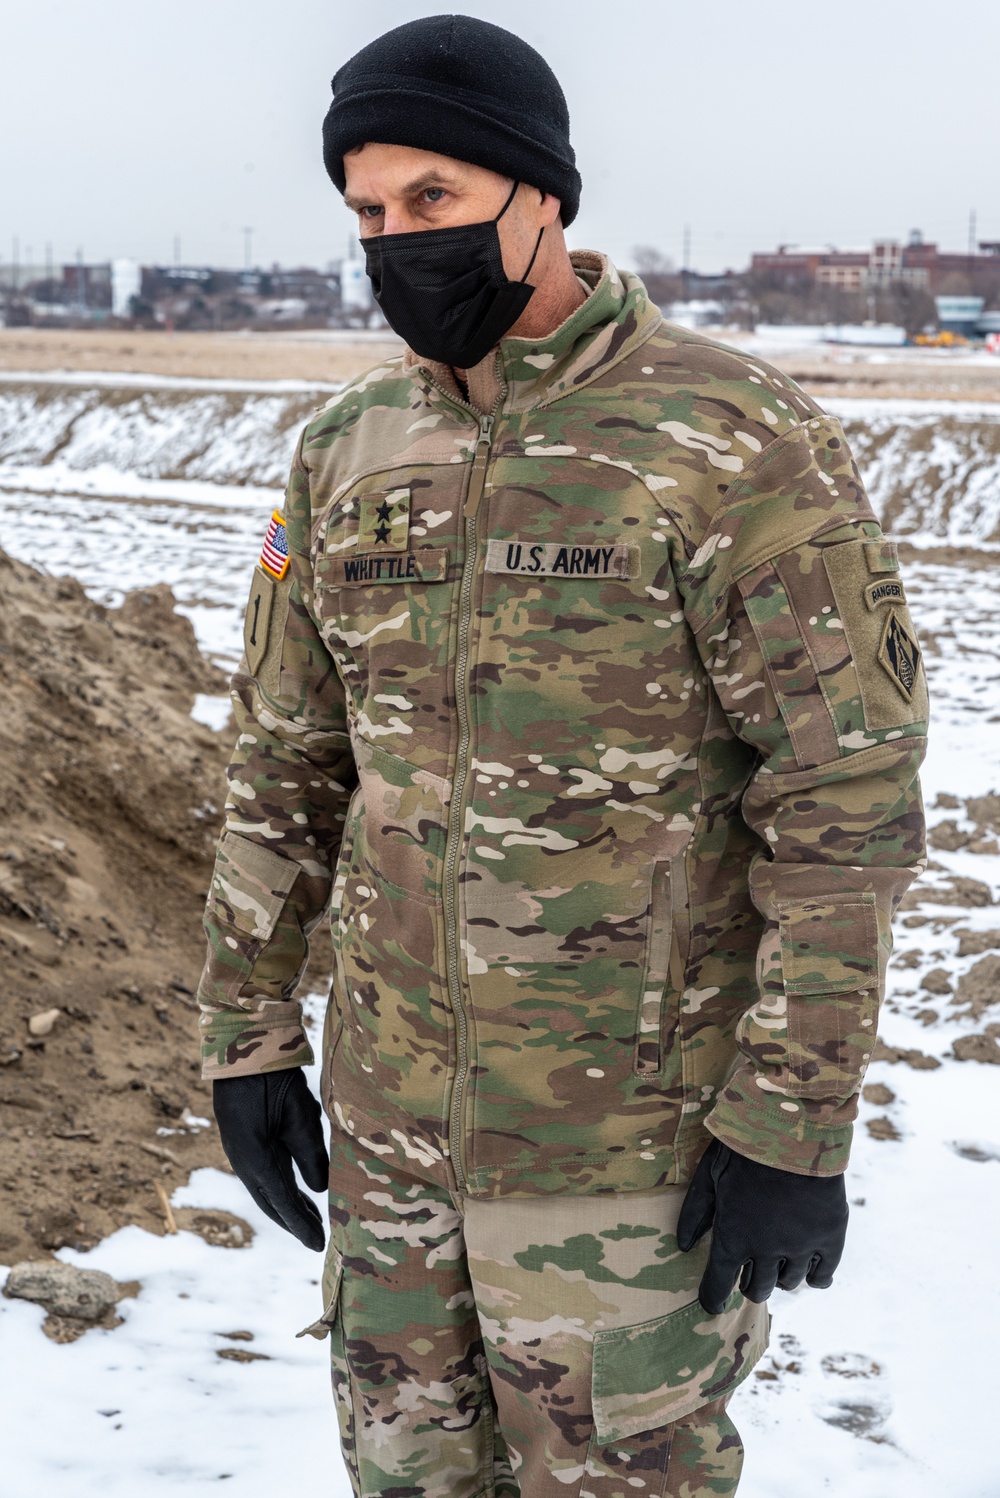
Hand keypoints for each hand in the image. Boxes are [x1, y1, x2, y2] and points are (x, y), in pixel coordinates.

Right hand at [213, 1069, 328, 1250]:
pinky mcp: (249, 1142)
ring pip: (269, 1190)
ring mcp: (244, 1153)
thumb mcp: (299, 1116)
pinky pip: (267, 1173)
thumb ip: (310, 1153)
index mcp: (255, 1159)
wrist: (244, 1053)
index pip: (282, 1202)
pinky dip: (283, 1188)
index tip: (318, 1244)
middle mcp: (246, 1162)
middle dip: (295, 1222)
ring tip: (311, 1221)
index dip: (301, 1225)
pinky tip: (296, 1191)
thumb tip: (320, 1189)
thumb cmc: (272, 1081)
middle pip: (273, 1202)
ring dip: (289, 1206)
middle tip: (318, 1239)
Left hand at [677, 1138, 848, 1314]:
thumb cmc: (744, 1148)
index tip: (712, 1302)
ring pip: (787, 1283)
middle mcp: (765, 1251)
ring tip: (775, 1260)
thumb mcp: (710, 1174)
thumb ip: (696, 1213)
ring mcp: (800, 1246)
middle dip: (748, 1283)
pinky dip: (814, 1277)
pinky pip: (822, 1275)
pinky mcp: (830, 1237)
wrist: (792, 1127)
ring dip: (777, 1276)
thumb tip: (684, 1246)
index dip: (713, 1298)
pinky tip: (808, 1269)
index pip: (718, 1287)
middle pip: (756, 1289)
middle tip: (748, 1271)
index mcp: (732, 1238)